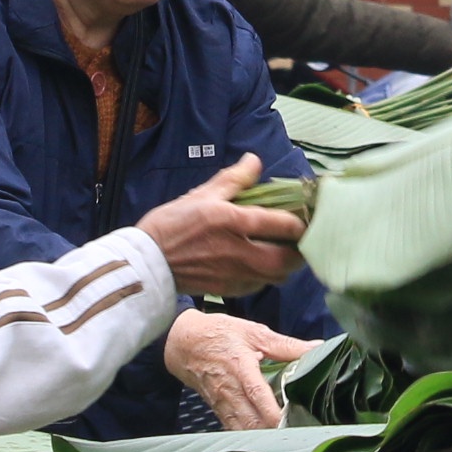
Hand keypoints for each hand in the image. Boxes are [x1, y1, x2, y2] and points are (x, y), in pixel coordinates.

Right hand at [136, 154, 303, 297]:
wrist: (147, 262)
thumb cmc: (171, 225)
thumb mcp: (201, 195)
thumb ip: (234, 179)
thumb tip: (254, 160)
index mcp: (233, 222)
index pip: (283, 224)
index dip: (301, 222)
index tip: (305, 216)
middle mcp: (239, 251)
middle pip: (288, 259)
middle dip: (299, 250)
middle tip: (299, 239)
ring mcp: (235, 274)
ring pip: (277, 276)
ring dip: (286, 265)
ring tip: (284, 251)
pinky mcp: (229, 290)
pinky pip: (260, 285)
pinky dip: (267, 276)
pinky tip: (261, 264)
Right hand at [165, 309, 311, 429]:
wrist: (182, 343)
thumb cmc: (219, 334)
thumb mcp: (253, 332)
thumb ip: (286, 344)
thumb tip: (316, 348)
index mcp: (240, 367)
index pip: (257, 393)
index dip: (273, 411)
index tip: (290, 422)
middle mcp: (229, 389)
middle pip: (250, 420)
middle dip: (272, 432)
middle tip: (298, 435)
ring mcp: (222, 403)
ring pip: (242, 429)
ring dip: (262, 437)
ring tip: (286, 440)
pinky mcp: (218, 410)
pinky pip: (234, 429)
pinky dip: (249, 436)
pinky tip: (267, 439)